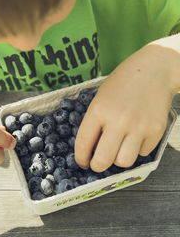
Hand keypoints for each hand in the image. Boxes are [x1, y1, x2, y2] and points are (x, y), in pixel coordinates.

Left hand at [75, 45, 173, 171]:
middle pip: (103, 160)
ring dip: (119, 159)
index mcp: (99, 110)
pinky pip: (142, 153)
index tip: (83, 162)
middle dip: (97, 166)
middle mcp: (118, 120)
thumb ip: (94, 122)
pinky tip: (137, 136)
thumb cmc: (123, 82)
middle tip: (98, 163)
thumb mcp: (101, 97)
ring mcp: (139, 126)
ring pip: (124, 162)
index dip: (80, 158)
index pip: (83, 144)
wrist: (155, 69)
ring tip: (119, 149)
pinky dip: (137, 149)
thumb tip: (90, 149)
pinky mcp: (156, 130)